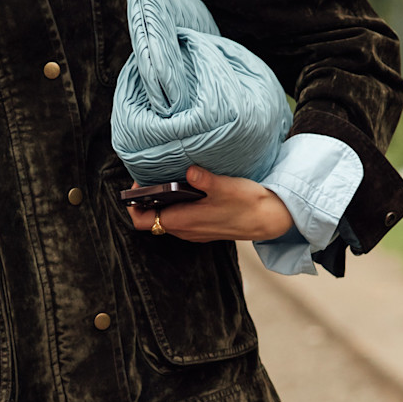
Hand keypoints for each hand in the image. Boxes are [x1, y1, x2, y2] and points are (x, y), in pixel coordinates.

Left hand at [126, 163, 292, 242]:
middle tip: (151, 176)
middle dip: (146, 199)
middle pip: (151, 218)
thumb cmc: (248, 205)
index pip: (141, 221)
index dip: (133, 204)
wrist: (269, 219)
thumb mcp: (226, 187)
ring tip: (166, 180)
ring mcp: (194, 231)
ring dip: (161, 202)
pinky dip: (175, 205)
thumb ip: (205, 179)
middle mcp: (185, 230)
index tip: (138, 184)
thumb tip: (190, 170)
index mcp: (183, 221)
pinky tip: (185, 189)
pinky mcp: (203, 227)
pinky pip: (179, 218)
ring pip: (165, 218)